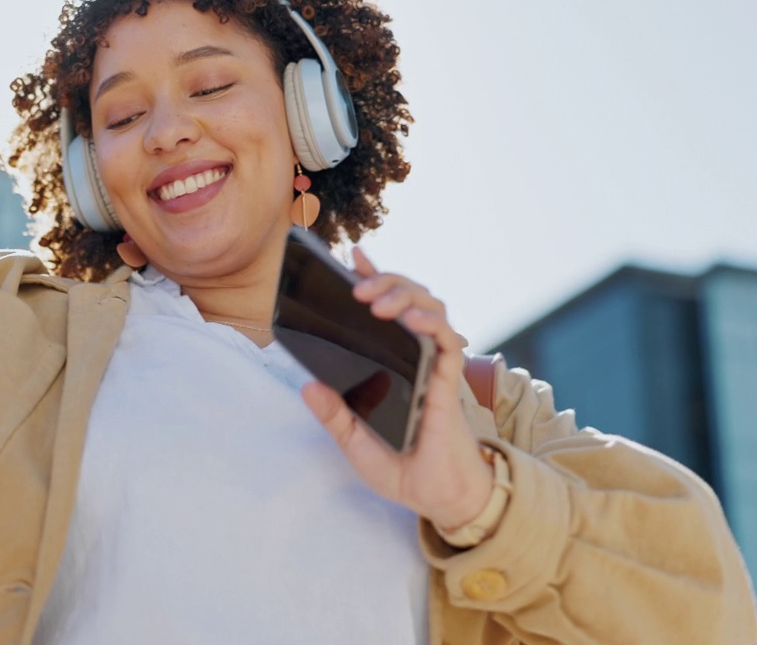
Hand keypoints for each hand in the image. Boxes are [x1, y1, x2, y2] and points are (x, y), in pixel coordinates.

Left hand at [301, 247, 493, 531]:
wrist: (438, 498)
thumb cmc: (403, 467)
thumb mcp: (355, 442)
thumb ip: (334, 415)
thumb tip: (307, 386)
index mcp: (394, 361)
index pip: (385, 309)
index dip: (373, 278)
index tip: (352, 257)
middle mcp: (415, 356)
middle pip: (410, 298)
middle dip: (385, 281)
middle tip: (356, 288)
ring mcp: (434, 365)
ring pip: (430, 309)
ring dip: (405, 295)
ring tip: (378, 301)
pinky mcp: (449, 382)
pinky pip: (446, 341)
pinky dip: (431, 323)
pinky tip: (411, 320)